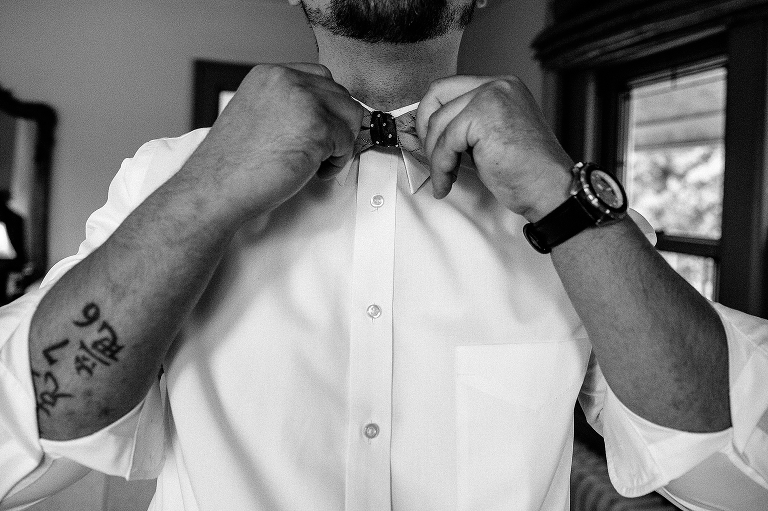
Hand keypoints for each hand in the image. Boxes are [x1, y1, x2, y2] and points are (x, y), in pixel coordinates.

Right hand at [186, 63, 362, 219]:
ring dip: (342, 142)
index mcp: (269, 75)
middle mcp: (286, 80)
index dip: (328, 106)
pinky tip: (315, 172)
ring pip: (351, 115)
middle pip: (340, 95)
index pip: (321, 77)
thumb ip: (287, 107)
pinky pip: (347, 142)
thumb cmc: (233, 165)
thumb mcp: (257, 116)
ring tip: (319, 161)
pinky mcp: (318, 127)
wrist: (216, 188)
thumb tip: (323, 114)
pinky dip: (338, 162)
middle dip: (338, 125)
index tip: (323, 128)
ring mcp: (304, 101)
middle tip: (322, 150)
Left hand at [416, 76, 573, 221]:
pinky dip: (441, 167)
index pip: (447, 87)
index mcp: (501, 86)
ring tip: (445, 178)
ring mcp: (491, 96)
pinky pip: (445, 143)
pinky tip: (447, 182)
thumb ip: (465, 125)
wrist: (549, 189)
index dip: (430, 115)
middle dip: (425, 130)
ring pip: (438, 123)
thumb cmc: (525, 171)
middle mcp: (498, 85)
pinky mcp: (483, 116)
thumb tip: (429, 130)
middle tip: (432, 158)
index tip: (430, 142)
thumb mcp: (491, 136)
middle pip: (436, 95)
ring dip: (435, 157)